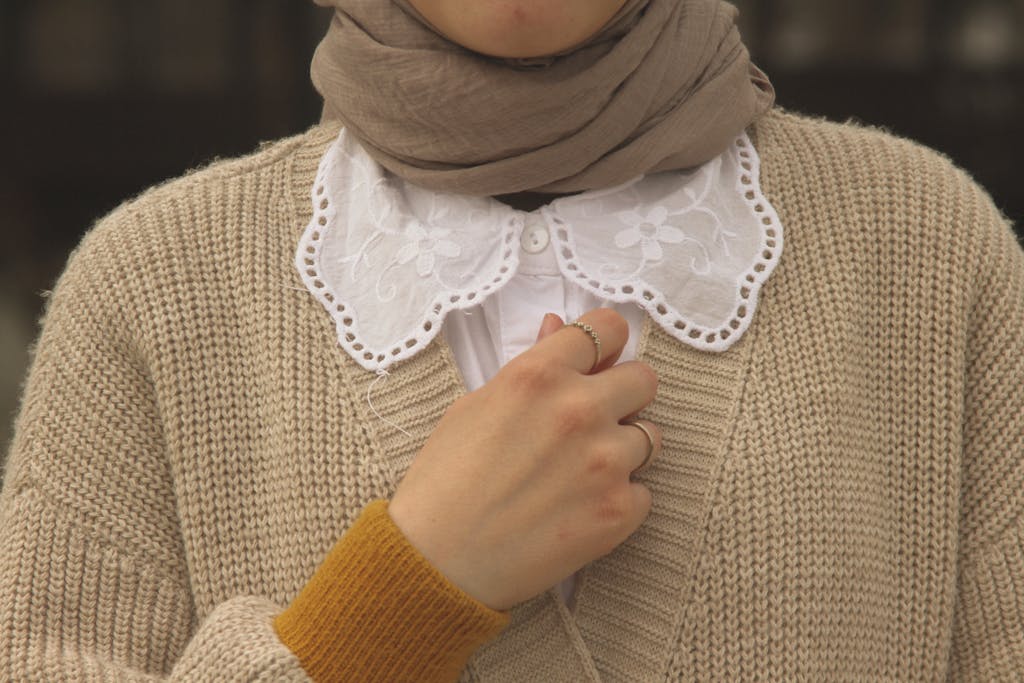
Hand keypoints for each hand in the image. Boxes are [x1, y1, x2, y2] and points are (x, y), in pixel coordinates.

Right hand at [388, 308, 660, 610]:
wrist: (436, 561)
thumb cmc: (445, 481)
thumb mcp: (477, 406)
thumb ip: (530, 365)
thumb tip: (558, 326)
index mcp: (540, 375)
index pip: (607, 328)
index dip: (606, 342)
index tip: (601, 357)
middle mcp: (579, 410)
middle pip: (645, 378)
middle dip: (624, 395)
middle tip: (594, 419)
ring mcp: (605, 461)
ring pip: (651, 436)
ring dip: (623, 449)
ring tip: (579, 473)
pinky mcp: (619, 510)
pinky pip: (643, 491)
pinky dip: (618, 499)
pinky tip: (578, 509)